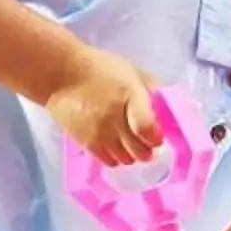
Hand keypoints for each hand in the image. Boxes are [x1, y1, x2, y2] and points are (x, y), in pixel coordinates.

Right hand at [46, 48, 162, 165]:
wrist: (60, 74)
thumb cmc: (99, 69)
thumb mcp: (131, 71)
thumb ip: (152, 89)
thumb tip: (170, 107)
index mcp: (130, 96)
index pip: (146, 127)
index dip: (156, 136)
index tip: (158, 135)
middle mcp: (115, 118)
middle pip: (140, 150)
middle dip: (148, 148)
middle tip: (147, 140)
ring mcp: (99, 133)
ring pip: (126, 159)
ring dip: (133, 154)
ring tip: (131, 143)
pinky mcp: (86, 142)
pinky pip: (109, 161)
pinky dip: (117, 158)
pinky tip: (118, 147)